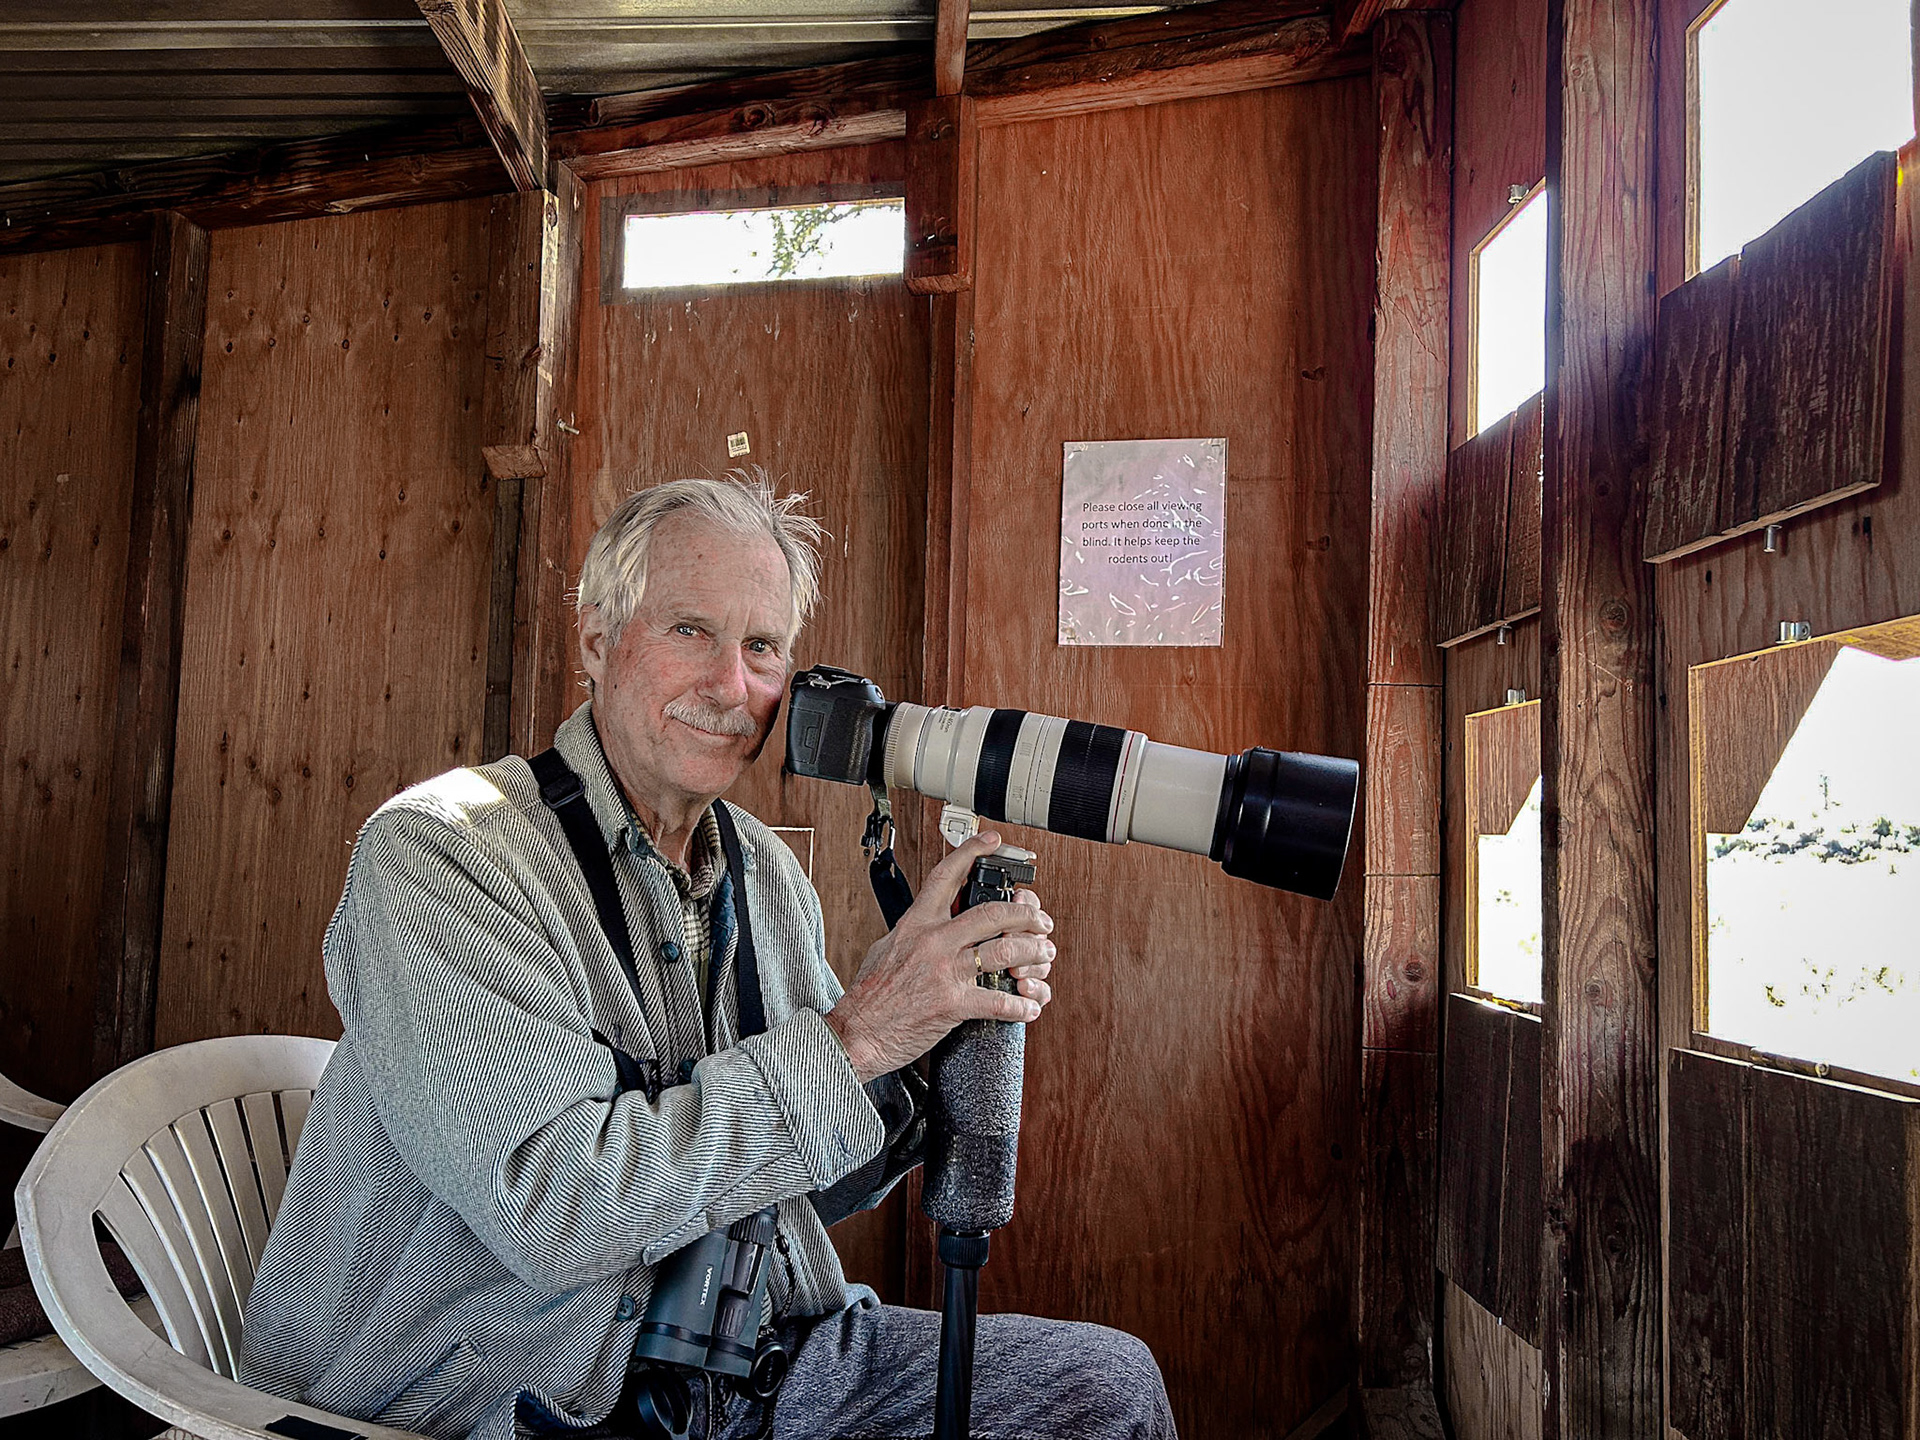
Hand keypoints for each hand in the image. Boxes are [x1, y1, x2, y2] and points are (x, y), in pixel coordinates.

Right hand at [824, 831, 1056, 1082]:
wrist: (857, 1033)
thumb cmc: (869, 997)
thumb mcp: (886, 948)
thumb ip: (913, 931)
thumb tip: (930, 920)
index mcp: (917, 924)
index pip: (946, 876)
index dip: (972, 852)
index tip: (991, 841)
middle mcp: (934, 942)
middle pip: (993, 913)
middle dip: (1026, 913)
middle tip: (1040, 919)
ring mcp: (945, 972)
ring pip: (1004, 950)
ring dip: (1034, 952)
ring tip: (1044, 955)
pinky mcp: (952, 1004)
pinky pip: (998, 1001)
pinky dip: (1021, 1005)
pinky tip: (1029, 1007)